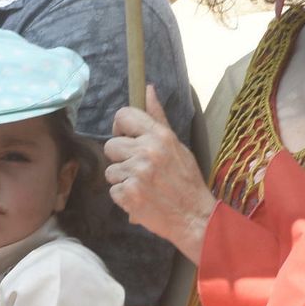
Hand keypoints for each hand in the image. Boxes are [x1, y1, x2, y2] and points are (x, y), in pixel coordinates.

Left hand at [104, 87, 217, 262]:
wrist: (194, 217)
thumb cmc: (186, 181)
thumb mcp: (177, 145)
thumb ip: (158, 118)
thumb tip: (148, 89)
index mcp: (159, 136)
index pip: (123, 115)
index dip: (120, 127)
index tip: (126, 139)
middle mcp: (147, 152)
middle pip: (110, 145)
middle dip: (120, 158)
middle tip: (138, 169)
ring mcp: (137, 174)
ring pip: (110, 171)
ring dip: (122, 180)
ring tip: (143, 186)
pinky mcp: (129, 195)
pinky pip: (113, 191)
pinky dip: (124, 197)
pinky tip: (141, 198)